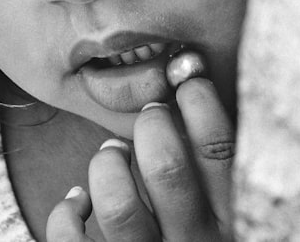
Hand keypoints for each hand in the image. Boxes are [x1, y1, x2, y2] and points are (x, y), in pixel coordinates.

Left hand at [45, 77, 234, 240]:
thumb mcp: (222, 217)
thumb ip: (215, 173)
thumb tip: (193, 87)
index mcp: (233, 228)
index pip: (223, 155)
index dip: (201, 102)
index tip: (186, 72)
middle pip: (167, 171)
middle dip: (151, 125)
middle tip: (149, 113)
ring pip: (118, 206)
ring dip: (107, 165)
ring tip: (111, 154)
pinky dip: (66, 212)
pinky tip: (76, 201)